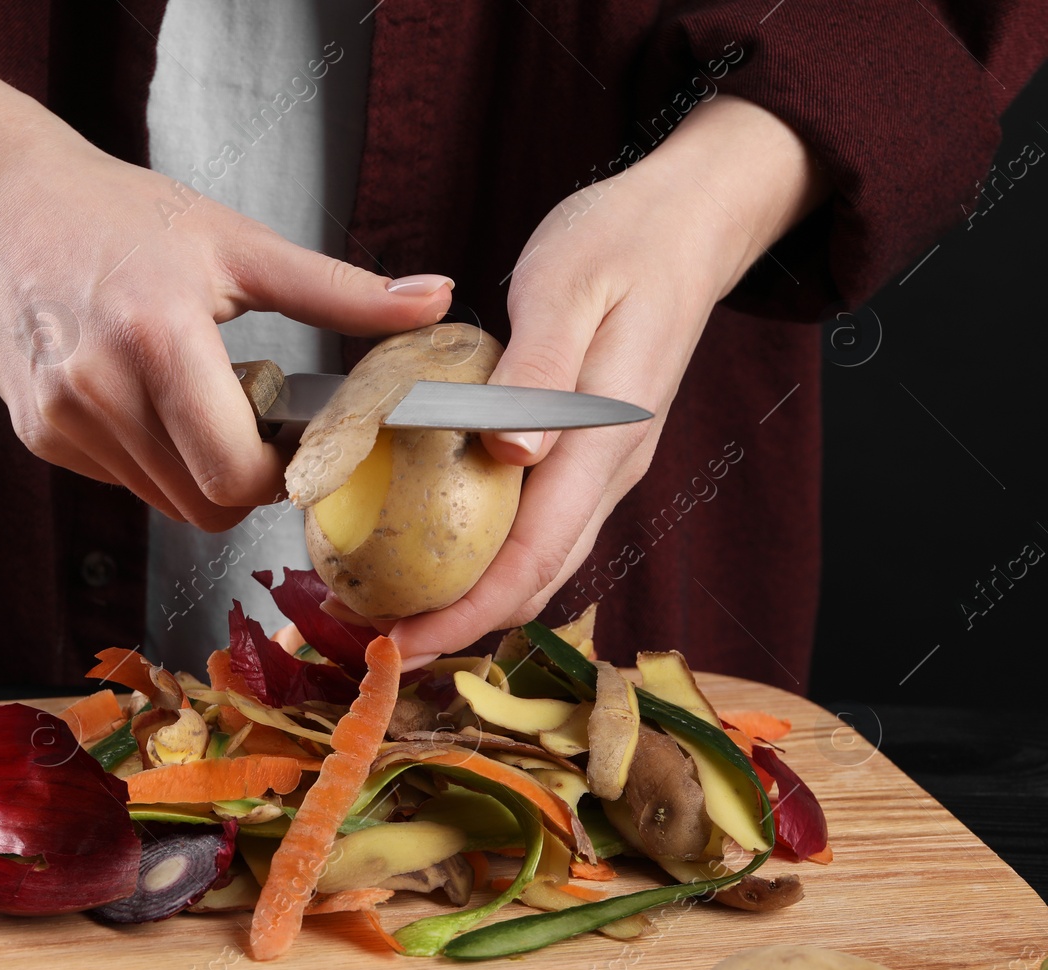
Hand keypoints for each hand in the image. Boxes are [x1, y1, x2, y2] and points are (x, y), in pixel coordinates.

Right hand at [0, 0, 453, 531]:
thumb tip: (433, 299)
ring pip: (162, 501)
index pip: (236, 476)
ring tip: (194, 394)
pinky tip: (142, 393)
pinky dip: (148, 455)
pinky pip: (120, 479)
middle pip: (204, 506)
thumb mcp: (237, 243)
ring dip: (196, 469)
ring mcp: (62, 419)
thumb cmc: (120, 213)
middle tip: (253, 420)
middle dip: (244, 480)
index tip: (295, 441)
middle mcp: (100, 390)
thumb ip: (339, 288)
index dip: (281, 475)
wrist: (0, 204)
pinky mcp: (39, 434)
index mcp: (159, 339)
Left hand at [386, 95, 828, 668]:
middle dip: (461, 623)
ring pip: (540, 559)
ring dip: (473, 597)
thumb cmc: (621, 242)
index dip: (468, 611)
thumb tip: (509, 455)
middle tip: (380, 645)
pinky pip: (538, 525)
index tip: (404, 643)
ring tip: (397, 610)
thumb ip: (539, 369)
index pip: (535, 555)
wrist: (688, 224)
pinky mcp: (588, 453)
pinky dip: (486, 555)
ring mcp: (604, 466)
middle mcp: (610, 469)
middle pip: (537, 577)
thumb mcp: (567, 286)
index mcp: (605, 438)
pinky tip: (438, 549)